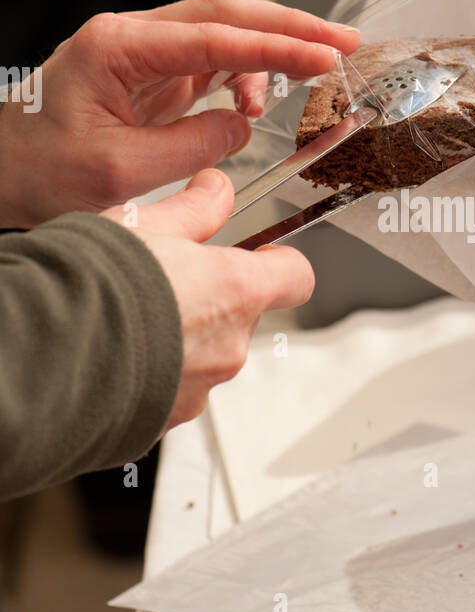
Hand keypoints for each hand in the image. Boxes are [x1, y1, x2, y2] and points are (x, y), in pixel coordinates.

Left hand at [0, 0, 358, 226]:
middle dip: (290, 26)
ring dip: (271, 52)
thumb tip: (240, 127)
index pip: (214, 36)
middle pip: (226, 13)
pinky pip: (212, 62)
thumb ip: (190, 146)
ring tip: (307, 81)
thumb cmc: (39, 171)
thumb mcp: (119, 172)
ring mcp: (143, 54)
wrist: (2, 175)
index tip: (325, 55)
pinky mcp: (152, 76)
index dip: (277, 45)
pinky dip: (245, 78)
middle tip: (345, 44)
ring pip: (224, 32)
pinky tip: (253, 107)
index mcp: (116, 47)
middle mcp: (131, 38)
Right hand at [103, 169, 312, 429]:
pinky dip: (150, 374)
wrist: (42, 358)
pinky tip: (113, 354)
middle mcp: (228, 347)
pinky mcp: (164, 422)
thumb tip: (216, 189)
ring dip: (178, 339)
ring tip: (126, 320)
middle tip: (160, 281)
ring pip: (203, 356)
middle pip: (240, 318)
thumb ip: (191, 210)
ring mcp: (199, 390)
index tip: (259, 253)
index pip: (295, 277)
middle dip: (210, 300)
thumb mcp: (140, 225)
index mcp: (235, 291)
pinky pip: (169, 390)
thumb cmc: (90, 287)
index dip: (277, 263)